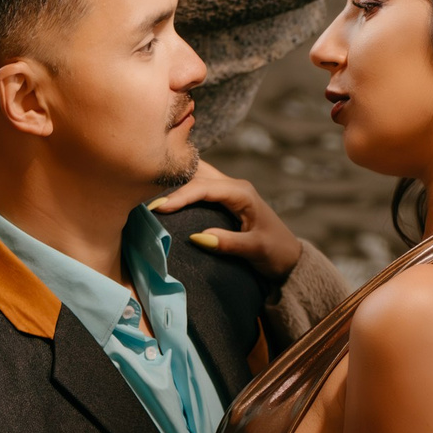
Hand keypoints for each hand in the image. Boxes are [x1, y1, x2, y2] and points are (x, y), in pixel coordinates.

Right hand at [150, 161, 304, 286]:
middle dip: (172, 181)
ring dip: (176, 180)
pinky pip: (199, 186)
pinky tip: (164, 193)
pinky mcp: (224, 199)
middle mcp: (234, 186)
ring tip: (147, 187)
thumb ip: (228, 243)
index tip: (158, 208)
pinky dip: (182, 187)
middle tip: (142, 192)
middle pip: (197, 174)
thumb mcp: (254, 249)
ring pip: (197, 176)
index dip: (180, 196)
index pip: (204, 188)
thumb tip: (197, 238)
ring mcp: (229, 191)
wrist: (290, 258)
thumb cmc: (275, 252)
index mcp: (242, 193)